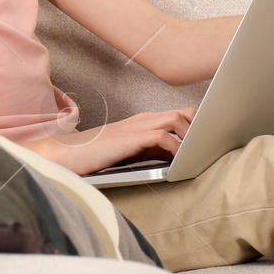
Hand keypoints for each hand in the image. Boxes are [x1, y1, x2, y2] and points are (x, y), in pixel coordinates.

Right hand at [20, 108, 195, 176]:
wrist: (65, 154)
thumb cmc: (94, 156)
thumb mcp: (127, 151)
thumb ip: (149, 150)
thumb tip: (173, 158)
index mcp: (142, 121)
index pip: (179, 114)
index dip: (197, 125)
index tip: (208, 140)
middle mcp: (142, 119)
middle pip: (184, 112)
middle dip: (200, 128)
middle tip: (208, 146)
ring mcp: (136, 127)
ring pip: (177, 120)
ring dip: (191, 137)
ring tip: (198, 153)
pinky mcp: (130, 138)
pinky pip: (163, 137)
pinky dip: (176, 148)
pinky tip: (179, 160)